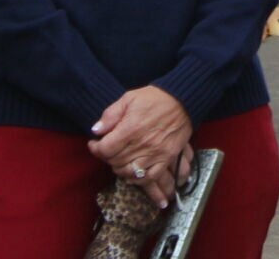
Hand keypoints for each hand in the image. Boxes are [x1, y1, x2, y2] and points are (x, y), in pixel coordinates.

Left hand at [89, 86, 193, 207]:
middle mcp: (142, 145)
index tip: (94, 143)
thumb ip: (110, 114)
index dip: (96, 148)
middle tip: (108, 150)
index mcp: (131, 129)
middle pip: (115, 162)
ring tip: (120, 161)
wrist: (183, 99)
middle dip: (108, 157)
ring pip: (130, 173)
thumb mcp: (129, 98)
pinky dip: (140, 179)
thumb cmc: (155, 98)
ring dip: (121, 169)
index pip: (105, 149)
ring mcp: (156, 154)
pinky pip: (150, 178)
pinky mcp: (167, 158)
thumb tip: (96, 130)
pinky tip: (134, 173)